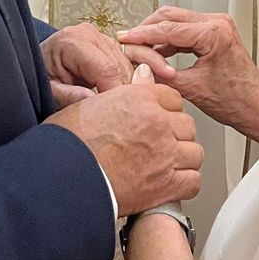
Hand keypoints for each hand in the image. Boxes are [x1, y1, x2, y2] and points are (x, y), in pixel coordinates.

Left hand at [43, 22, 133, 107]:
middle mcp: (90, 34)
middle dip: (120, 94)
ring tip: (111, 107)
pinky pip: (126, 65)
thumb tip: (92, 101)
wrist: (40, 61)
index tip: (113, 115)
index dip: (114, 94)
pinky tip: (114, 96)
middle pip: (120, 68)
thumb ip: (68, 96)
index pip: (107, 69)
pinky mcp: (109, 44)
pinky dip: (123, 82)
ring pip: (127, 67)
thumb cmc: (43, 74)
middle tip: (112, 115)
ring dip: (124, 89)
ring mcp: (102, 37)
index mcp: (73, 41)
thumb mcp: (48, 89)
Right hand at [47, 65, 202, 215]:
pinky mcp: (166, 184)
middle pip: (187, 125)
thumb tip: (142, 74)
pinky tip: (172, 185)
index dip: (167, 112)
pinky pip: (193, 182)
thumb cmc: (69, 142)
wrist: (64, 175)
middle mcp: (157, 122)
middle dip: (177, 136)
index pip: (173, 99)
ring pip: (194, 153)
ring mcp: (165, 153)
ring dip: (183, 161)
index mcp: (140, 99)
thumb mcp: (92, 103)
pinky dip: (184, 185)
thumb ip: (126, 90)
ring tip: (168, 167)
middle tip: (162, 146)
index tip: (161, 121)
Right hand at [120, 8, 258, 146]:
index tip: (125, 38)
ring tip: (140, 45)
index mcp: (213, 33)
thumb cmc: (236, 102)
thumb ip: (163, 76)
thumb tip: (140, 68)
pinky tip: (159, 50)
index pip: (167, 28)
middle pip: (170, 16)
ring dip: (158, 32)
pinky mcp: (217, 32)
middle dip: (147, 28)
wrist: (257, 107)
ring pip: (177, 20)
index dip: (141, 34)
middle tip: (129, 39)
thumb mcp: (192, 89)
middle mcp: (218, 23)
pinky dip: (170, 37)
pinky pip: (187, 28)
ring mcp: (219, 25)